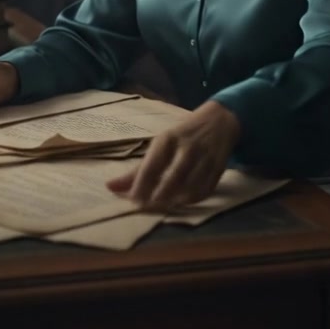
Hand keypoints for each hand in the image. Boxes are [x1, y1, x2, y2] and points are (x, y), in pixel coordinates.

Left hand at [106, 100, 240, 210]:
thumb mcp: (160, 145)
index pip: (152, 167)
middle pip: (172, 179)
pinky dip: (192, 201)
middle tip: (146, 208)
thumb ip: (136, 170)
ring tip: (162, 206)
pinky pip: (205, 191)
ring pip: (190, 188)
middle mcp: (188, 147)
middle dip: (158, 197)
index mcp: (169, 139)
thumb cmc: (182, 135)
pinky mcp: (219, 168)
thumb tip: (110, 188)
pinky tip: (181, 203)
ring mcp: (205, 158)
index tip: (132, 201)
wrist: (220, 120)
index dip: (141, 187)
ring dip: (175, 201)